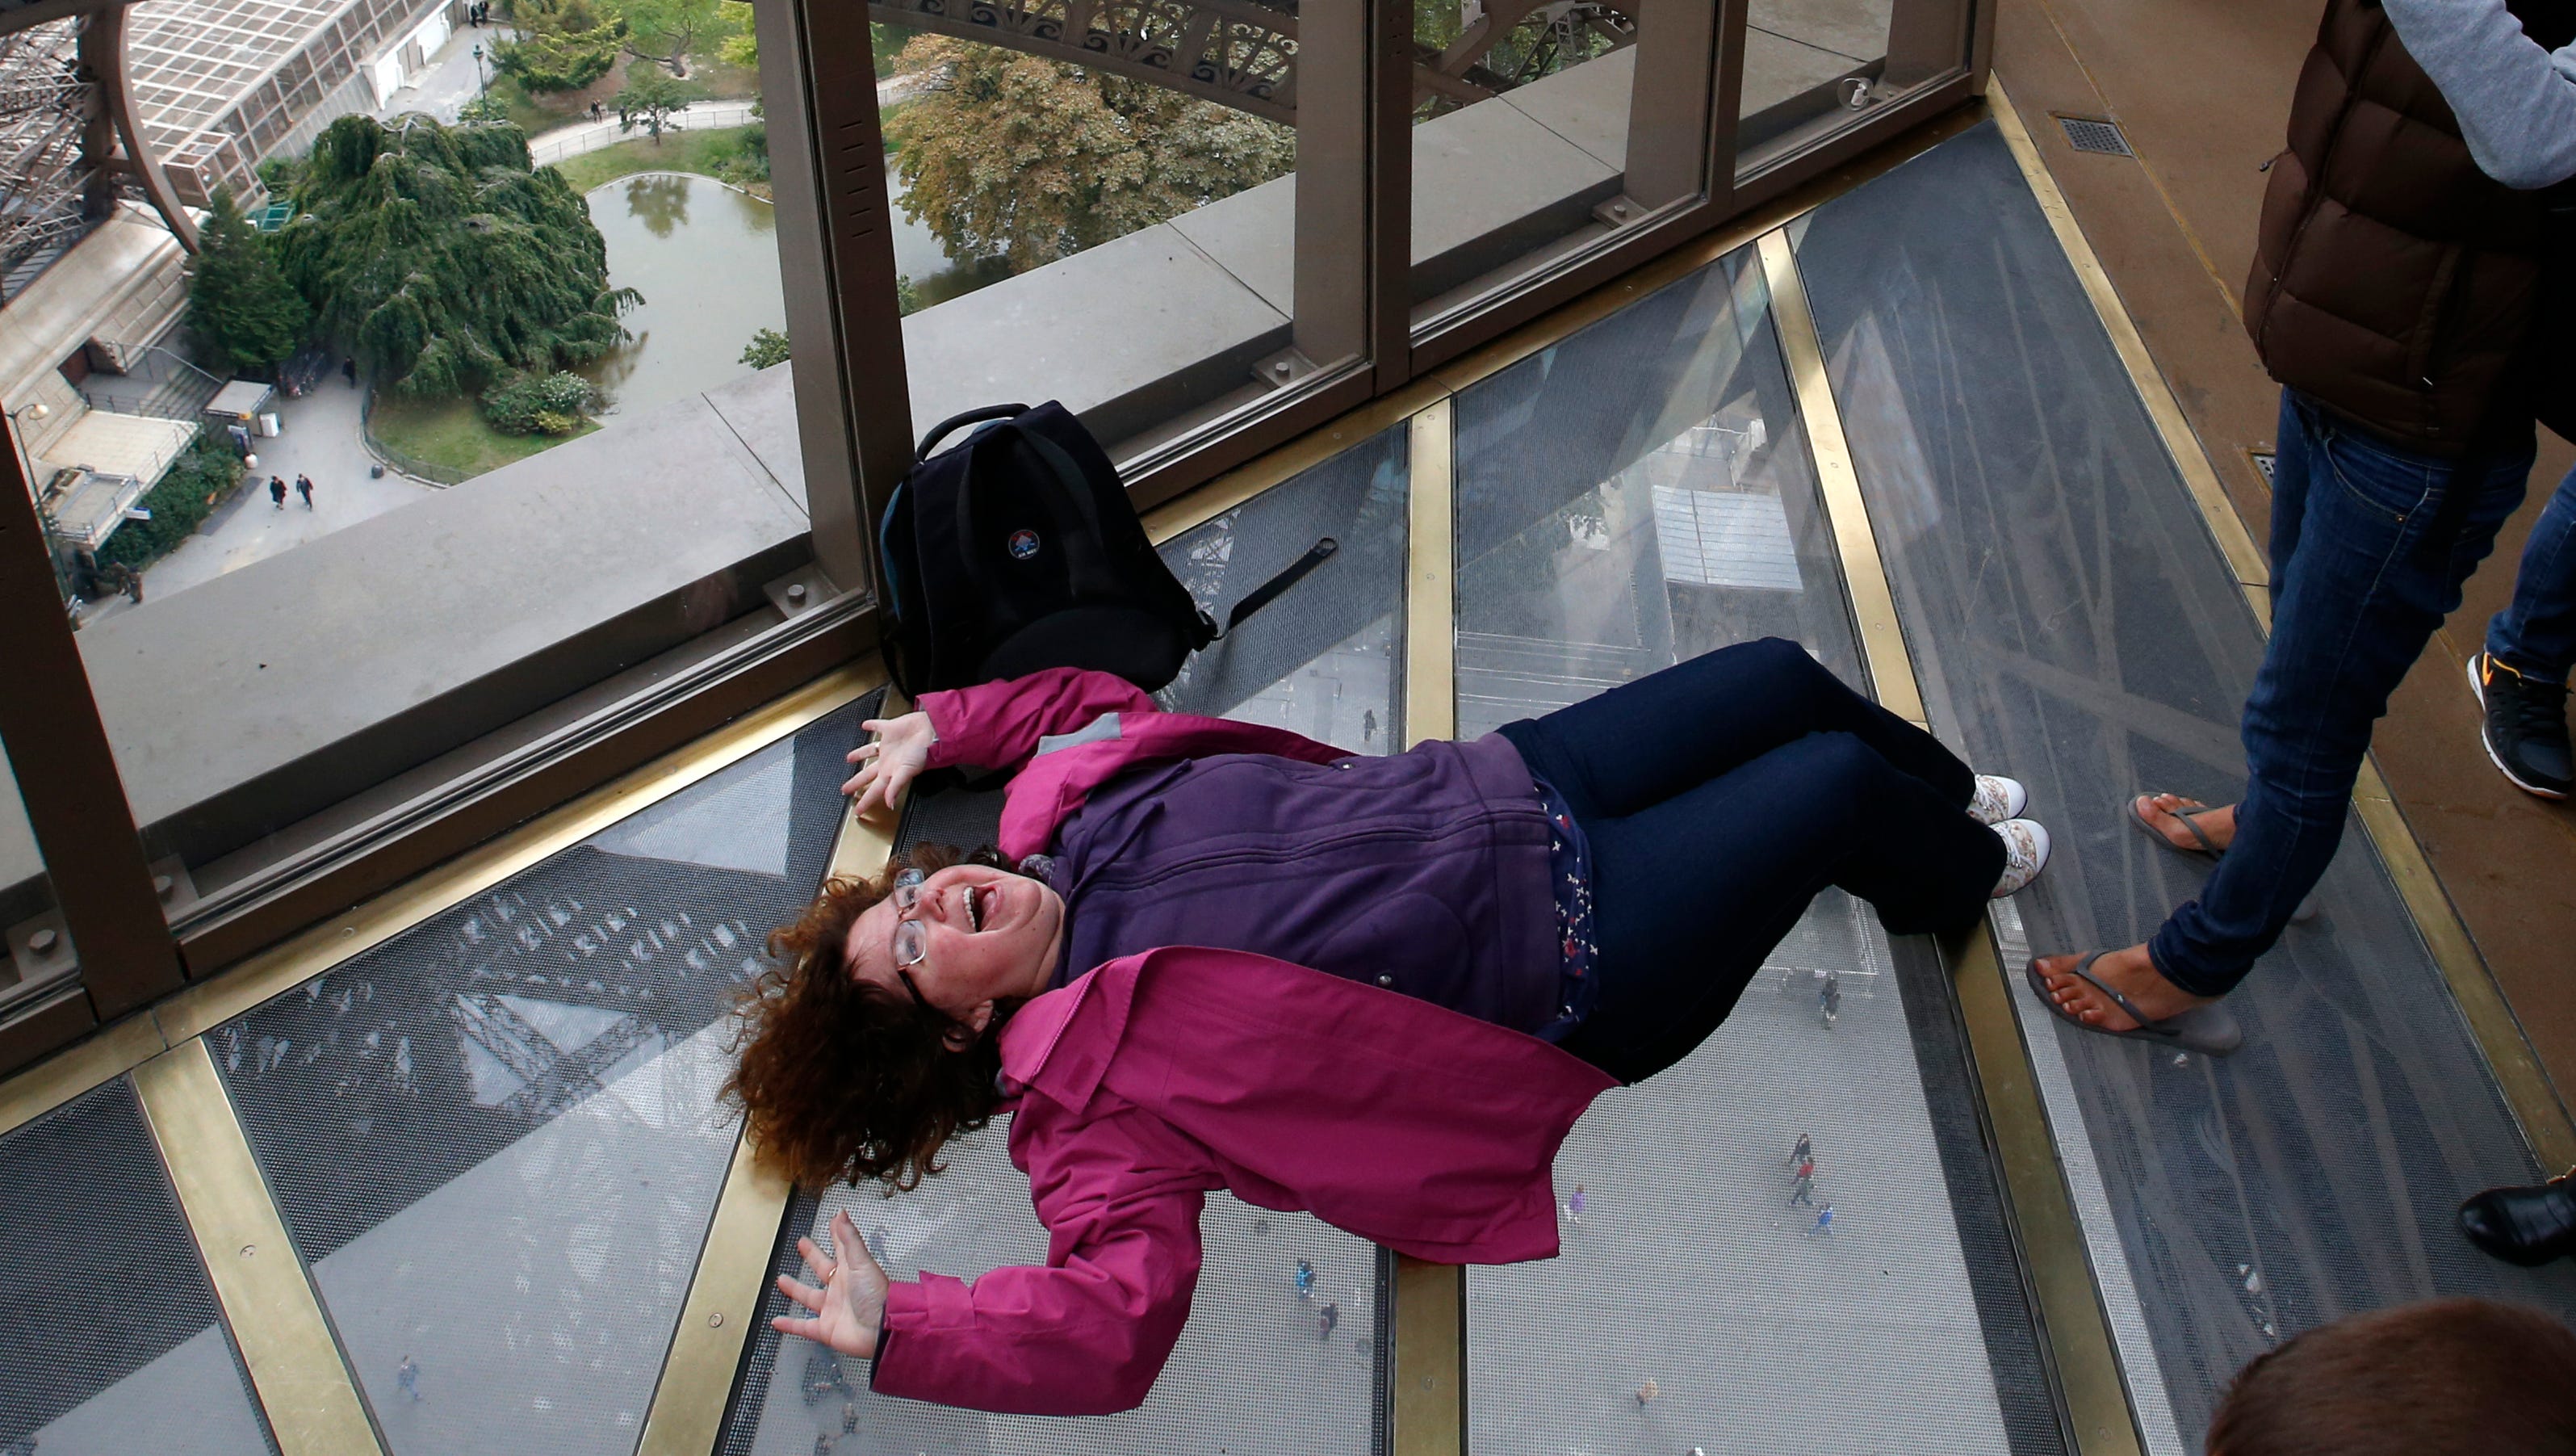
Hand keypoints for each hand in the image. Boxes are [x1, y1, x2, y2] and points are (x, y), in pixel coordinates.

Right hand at [772, 1209, 888, 1358]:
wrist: (880, 1329)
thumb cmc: (876, 1295)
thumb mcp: (861, 1262)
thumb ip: (849, 1238)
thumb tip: (842, 1214)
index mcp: (851, 1270)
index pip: (841, 1248)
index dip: (836, 1234)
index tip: (832, 1222)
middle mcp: (841, 1288)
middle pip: (823, 1269)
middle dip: (812, 1257)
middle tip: (802, 1244)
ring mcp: (832, 1308)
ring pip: (809, 1297)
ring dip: (795, 1289)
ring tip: (781, 1280)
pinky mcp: (826, 1328)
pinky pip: (803, 1327)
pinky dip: (790, 1325)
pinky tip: (778, 1321)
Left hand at [842, 712, 934, 816]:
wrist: (932, 731)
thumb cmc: (923, 752)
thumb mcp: (906, 772)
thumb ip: (895, 787)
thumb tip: (889, 804)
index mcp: (890, 772)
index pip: (874, 790)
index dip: (866, 802)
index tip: (858, 812)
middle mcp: (888, 760)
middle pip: (868, 774)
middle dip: (856, 782)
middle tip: (845, 790)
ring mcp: (888, 745)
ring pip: (870, 752)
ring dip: (859, 754)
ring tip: (849, 758)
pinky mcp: (891, 730)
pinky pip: (878, 727)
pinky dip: (871, 726)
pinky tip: (865, 725)